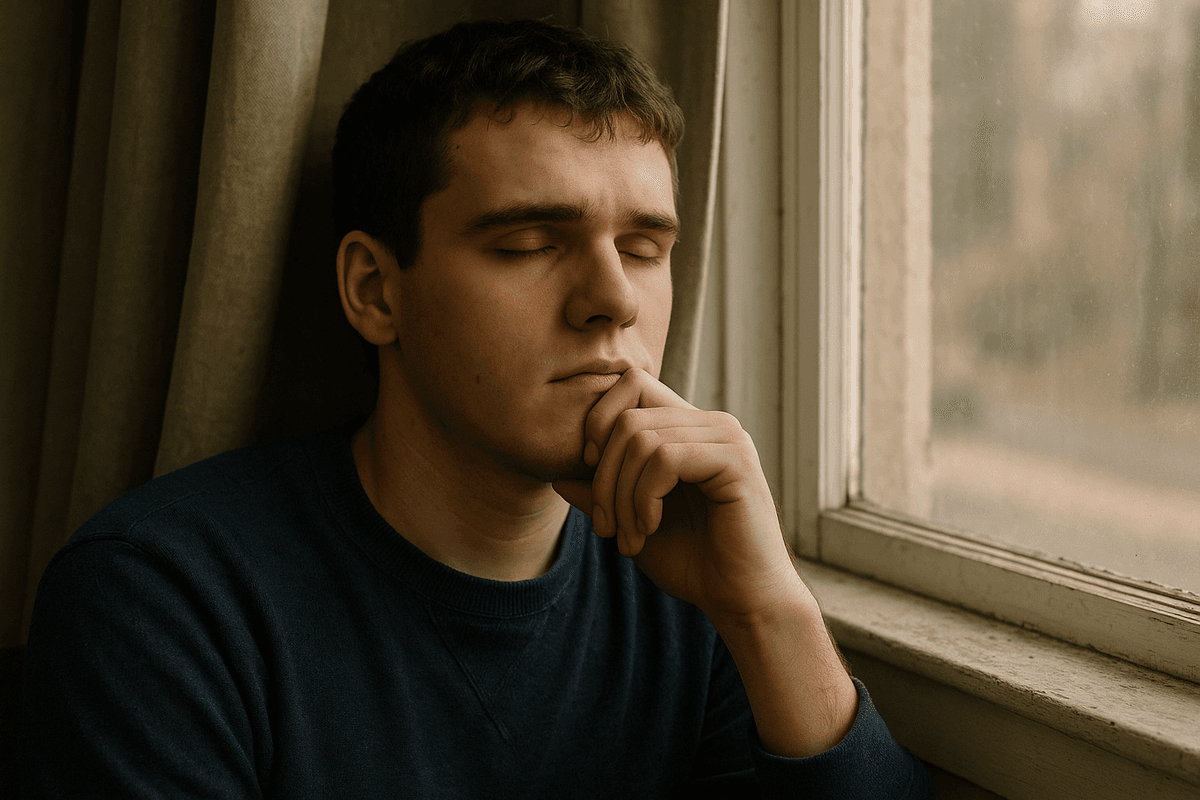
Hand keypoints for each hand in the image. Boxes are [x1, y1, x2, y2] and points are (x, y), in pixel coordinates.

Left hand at [552, 368, 801, 620]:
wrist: (742, 601)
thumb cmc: (694, 563)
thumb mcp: (633, 524)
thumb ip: (600, 496)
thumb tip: (556, 475)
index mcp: (689, 429)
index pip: (631, 385)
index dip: (598, 425)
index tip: (592, 480)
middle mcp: (711, 424)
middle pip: (627, 418)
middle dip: (604, 478)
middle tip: (607, 527)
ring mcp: (726, 438)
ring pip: (641, 439)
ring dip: (621, 496)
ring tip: (629, 538)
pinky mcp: (735, 460)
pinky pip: (666, 458)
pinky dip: (644, 498)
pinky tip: (651, 528)